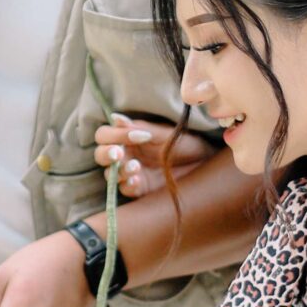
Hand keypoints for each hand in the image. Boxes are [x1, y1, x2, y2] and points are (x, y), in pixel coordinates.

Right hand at [93, 115, 216, 199]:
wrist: (206, 163)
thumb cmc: (186, 143)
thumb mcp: (164, 134)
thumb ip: (139, 128)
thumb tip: (114, 117)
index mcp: (129, 138)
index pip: (105, 135)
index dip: (113, 136)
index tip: (137, 136)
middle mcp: (127, 155)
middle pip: (100, 155)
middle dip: (106, 154)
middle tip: (118, 154)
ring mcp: (132, 173)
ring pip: (109, 174)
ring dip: (117, 171)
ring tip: (135, 167)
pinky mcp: (140, 189)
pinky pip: (124, 189)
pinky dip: (128, 184)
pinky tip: (138, 179)